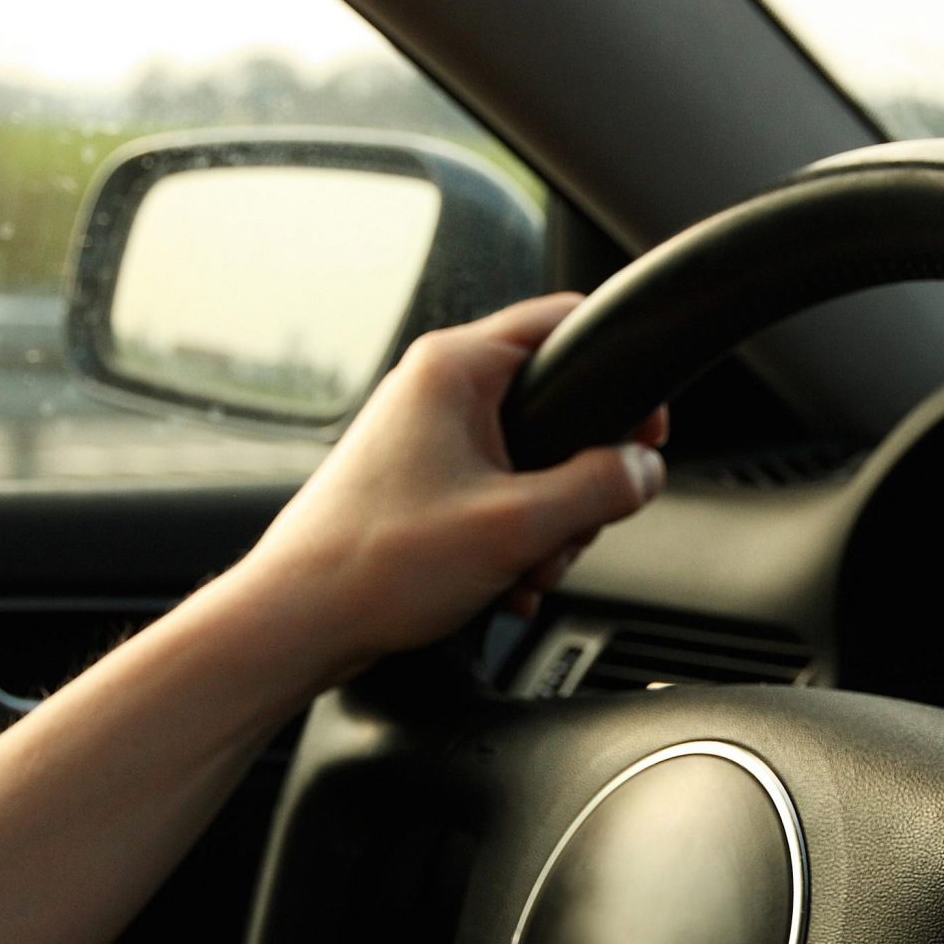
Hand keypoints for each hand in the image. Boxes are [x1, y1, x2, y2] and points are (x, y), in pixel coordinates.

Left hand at [233, 292, 666, 681]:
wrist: (297, 622)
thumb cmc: (377, 563)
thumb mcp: (518, 525)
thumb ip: (598, 489)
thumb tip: (645, 470)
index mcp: (454, 368)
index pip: (566, 322)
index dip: (620, 378)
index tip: (646, 432)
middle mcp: (436, 390)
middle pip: (557, 410)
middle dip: (579, 483)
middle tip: (569, 530)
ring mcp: (426, 438)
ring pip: (531, 463)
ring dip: (548, 524)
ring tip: (526, 568)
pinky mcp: (421, 483)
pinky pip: (498, 496)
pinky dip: (514, 541)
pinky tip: (505, 583)